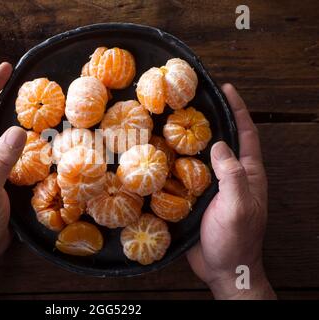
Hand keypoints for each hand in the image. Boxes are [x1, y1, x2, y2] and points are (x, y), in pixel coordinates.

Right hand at [186, 84, 275, 298]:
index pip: (246, 134)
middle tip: (190, 102)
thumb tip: (220, 145)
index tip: (226, 89)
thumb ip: (232, 176)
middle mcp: (231, 176)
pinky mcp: (196, 197)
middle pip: (222, 140)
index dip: (238, 110)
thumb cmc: (236, 240)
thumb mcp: (238, 207)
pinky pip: (186, 174)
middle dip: (211, 120)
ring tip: (170, 123)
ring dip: (189, 140)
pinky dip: (175, 162)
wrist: (223, 268)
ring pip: (201, 156)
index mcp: (248, 174)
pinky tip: (160, 155)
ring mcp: (213, 186)